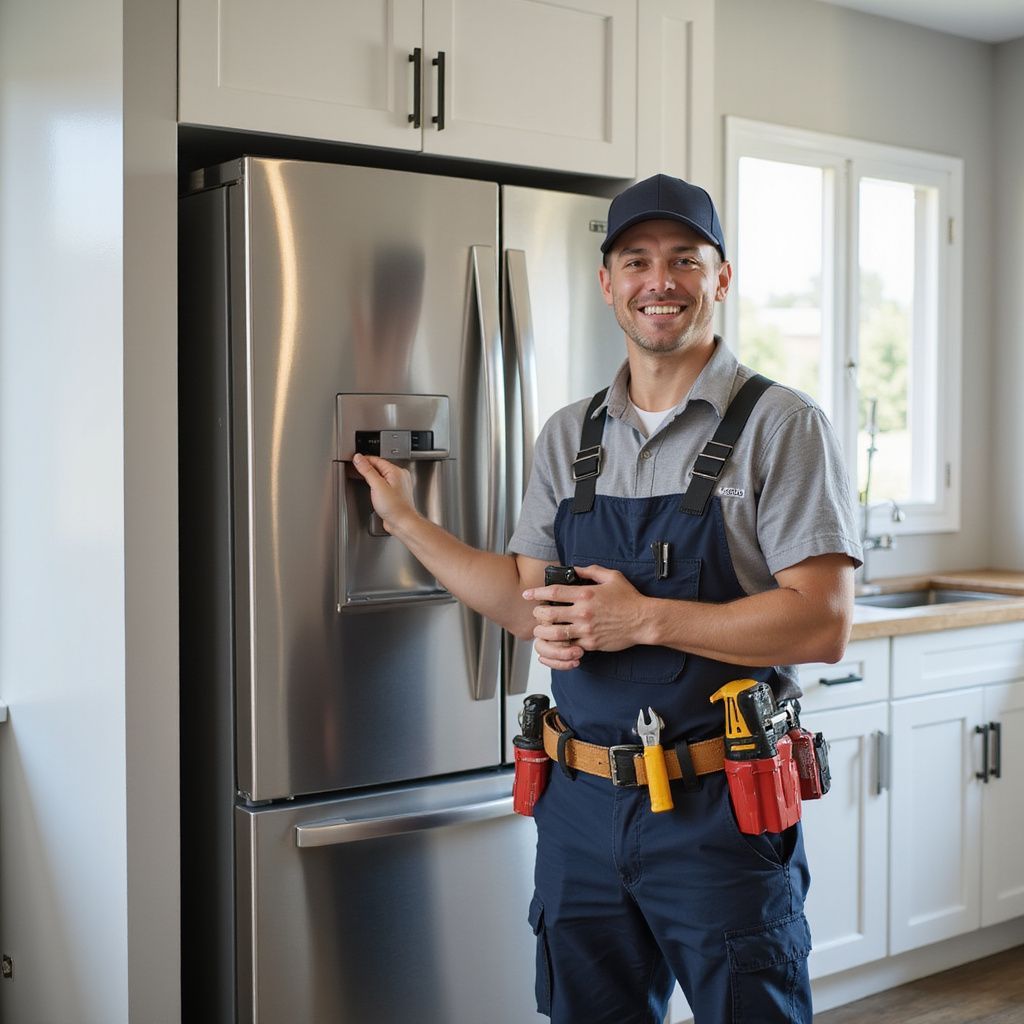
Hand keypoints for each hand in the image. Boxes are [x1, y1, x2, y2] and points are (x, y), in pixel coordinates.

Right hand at [351, 453, 417, 532]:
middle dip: (367, 467)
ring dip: (371, 475)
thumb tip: (359, 459)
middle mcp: (400, 476)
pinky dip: (376, 484)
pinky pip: (384, 484)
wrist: (403, 523)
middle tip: (355, 468)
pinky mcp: (396, 493)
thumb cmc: (395, 507)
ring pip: (382, 475)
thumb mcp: (377, 486)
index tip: (354, 460)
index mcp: (396, 471)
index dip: (364, 459)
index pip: (377, 460)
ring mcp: (399, 485)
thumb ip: (367, 471)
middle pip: (379, 466)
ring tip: (361, 476)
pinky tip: (371, 488)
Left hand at [522, 564, 651, 669]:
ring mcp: (586, 629)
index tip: (528, 594)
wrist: (643, 621)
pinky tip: (558, 641)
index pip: (554, 592)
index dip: (537, 592)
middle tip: (537, 613)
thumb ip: (591, 571)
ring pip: (555, 633)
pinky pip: (570, 646)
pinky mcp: (591, 643)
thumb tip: (575, 568)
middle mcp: (583, 612)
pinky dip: (561, 644)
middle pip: (549, 614)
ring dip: (544, 632)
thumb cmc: (630, 600)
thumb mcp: (612, 577)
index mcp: (586, 594)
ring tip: (542, 630)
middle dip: (538, 613)